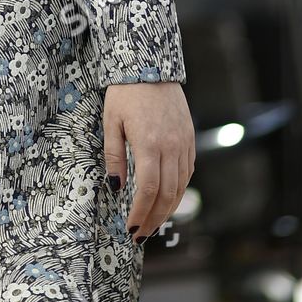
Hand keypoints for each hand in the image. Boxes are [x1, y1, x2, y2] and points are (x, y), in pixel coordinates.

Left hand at [104, 81, 194, 243]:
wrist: (151, 66)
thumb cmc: (125, 92)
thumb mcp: (111, 121)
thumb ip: (114, 156)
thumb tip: (116, 187)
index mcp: (149, 143)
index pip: (147, 190)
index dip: (140, 214)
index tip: (131, 229)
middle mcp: (171, 147)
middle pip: (167, 195)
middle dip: (154, 219)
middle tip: (142, 235)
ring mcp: (184, 144)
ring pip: (180, 187)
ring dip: (168, 210)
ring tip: (153, 223)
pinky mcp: (190, 140)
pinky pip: (187, 173)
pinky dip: (178, 191)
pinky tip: (166, 199)